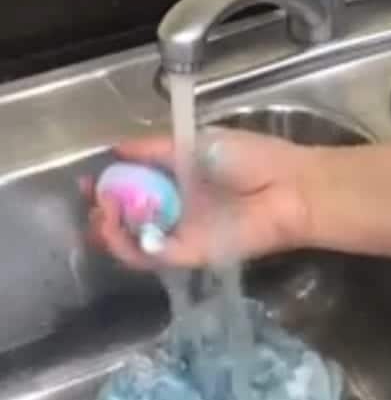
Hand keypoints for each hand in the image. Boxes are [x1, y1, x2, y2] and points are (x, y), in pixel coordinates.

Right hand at [84, 128, 311, 268]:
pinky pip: (152, 256)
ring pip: (135, 242)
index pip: (134, 189)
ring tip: (102, 213)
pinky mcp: (190, 255)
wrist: (288, 187)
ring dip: (111, 230)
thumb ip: (156, 149)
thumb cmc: (251, 160)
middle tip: (94, 199)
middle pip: (129, 219)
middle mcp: (177, 211)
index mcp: (178, 183)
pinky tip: (115, 228)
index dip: (110, 185)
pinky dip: (129, 247)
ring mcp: (183, 235)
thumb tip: (118, 147)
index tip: (92, 179)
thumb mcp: (197, 143)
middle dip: (104, 211)